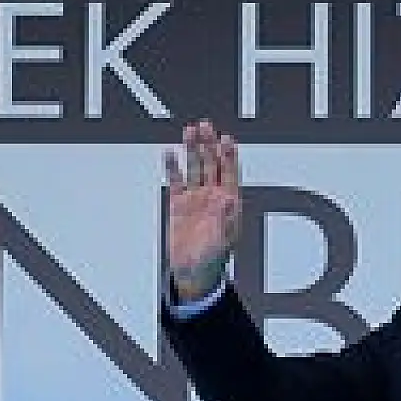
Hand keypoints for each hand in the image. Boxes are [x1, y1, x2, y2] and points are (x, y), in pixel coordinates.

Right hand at [164, 120, 240, 300]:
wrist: (192, 274)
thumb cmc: (212, 260)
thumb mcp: (222, 241)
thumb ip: (225, 218)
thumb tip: (229, 199)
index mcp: (229, 202)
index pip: (230, 172)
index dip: (228, 155)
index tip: (225, 139)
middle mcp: (213, 196)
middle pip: (211, 164)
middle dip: (208, 145)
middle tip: (204, 126)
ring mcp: (195, 198)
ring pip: (194, 167)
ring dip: (192, 150)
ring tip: (189, 132)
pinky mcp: (178, 204)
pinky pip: (175, 181)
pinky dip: (172, 167)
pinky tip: (169, 153)